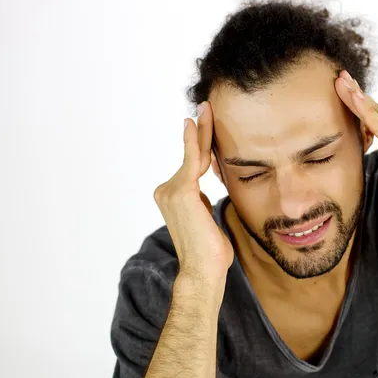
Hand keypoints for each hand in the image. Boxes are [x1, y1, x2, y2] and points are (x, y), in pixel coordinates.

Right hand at [153, 101, 233, 280]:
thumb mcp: (207, 218)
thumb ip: (203, 201)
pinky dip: (194, 142)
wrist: (203, 270)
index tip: (203, 123)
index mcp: (174, 197)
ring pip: (194, 157)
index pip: (191, 165)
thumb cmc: (210, 251)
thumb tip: (206, 192)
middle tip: (206, 106)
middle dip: (200, 131)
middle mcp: (167, 191)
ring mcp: (171, 191)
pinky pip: (192, 162)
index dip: (198, 144)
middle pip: (192, 157)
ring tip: (209, 109)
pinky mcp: (181, 192)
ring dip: (203, 133)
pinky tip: (195, 123)